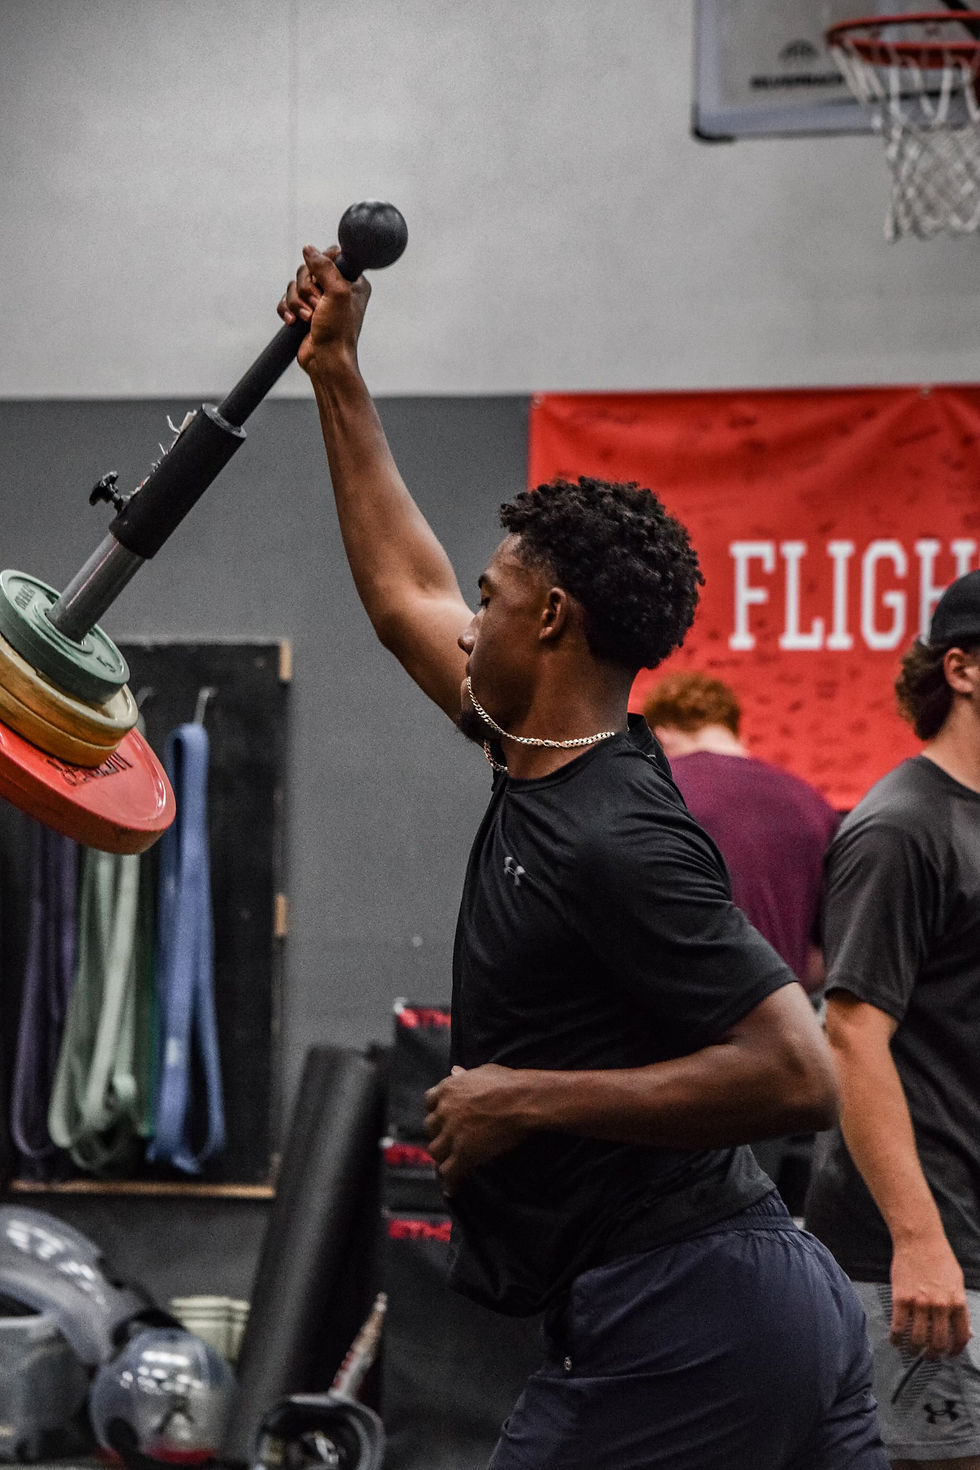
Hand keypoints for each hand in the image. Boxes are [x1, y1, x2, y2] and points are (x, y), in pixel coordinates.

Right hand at [277, 245, 370, 373]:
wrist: (326, 360)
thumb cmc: (338, 331)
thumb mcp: (337, 292)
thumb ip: (324, 267)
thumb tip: (308, 249)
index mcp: (352, 282)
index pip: (332, 256)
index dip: (322, 266)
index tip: (323, 282)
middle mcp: (336, 289)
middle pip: (308, 270)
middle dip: (307, 289)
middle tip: (317, 306)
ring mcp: (319, 301)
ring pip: (295, 285)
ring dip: (297, 303)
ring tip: (308, 318)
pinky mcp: (303, 312)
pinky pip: (286, 300)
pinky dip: (287, 310)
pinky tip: (292, 322)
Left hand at [424, 1064, 528, 1194]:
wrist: (522, 1101)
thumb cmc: (508, 1083)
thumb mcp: (482, 1072)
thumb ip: (464, 1076)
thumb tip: (455, 1071)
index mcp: (448, 1089)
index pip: (429, 1101)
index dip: (436, 1110)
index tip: (442, 1117)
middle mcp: (445, 1111)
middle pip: (430, 1127)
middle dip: (438, 1133)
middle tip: (447, 1140)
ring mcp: (453, 1133)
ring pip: (436, 1151)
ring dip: (442, 1156)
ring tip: (449, 1163)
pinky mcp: (464, 1153)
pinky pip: (450, 1172)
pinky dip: (451, 1182)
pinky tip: (452, 1189)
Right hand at [890, 1236, 971, 1358]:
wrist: (919, 1239)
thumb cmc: (939, 1257)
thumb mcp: (957, 1282)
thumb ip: (959, 1306)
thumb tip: (963, 1328)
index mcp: (957, 1302)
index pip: (960, 1337)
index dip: (955, 1350)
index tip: (950, 1354)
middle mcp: (940, 1306)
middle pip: (938, 1343)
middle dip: (934, 1355)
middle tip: (929, 1357)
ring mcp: (920, 1303)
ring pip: (918, 1339)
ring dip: (915, 1350)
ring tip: (912, 1350)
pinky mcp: (901, 1299)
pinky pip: (898, 1326)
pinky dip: (896, 1338)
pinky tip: (896, 1341)